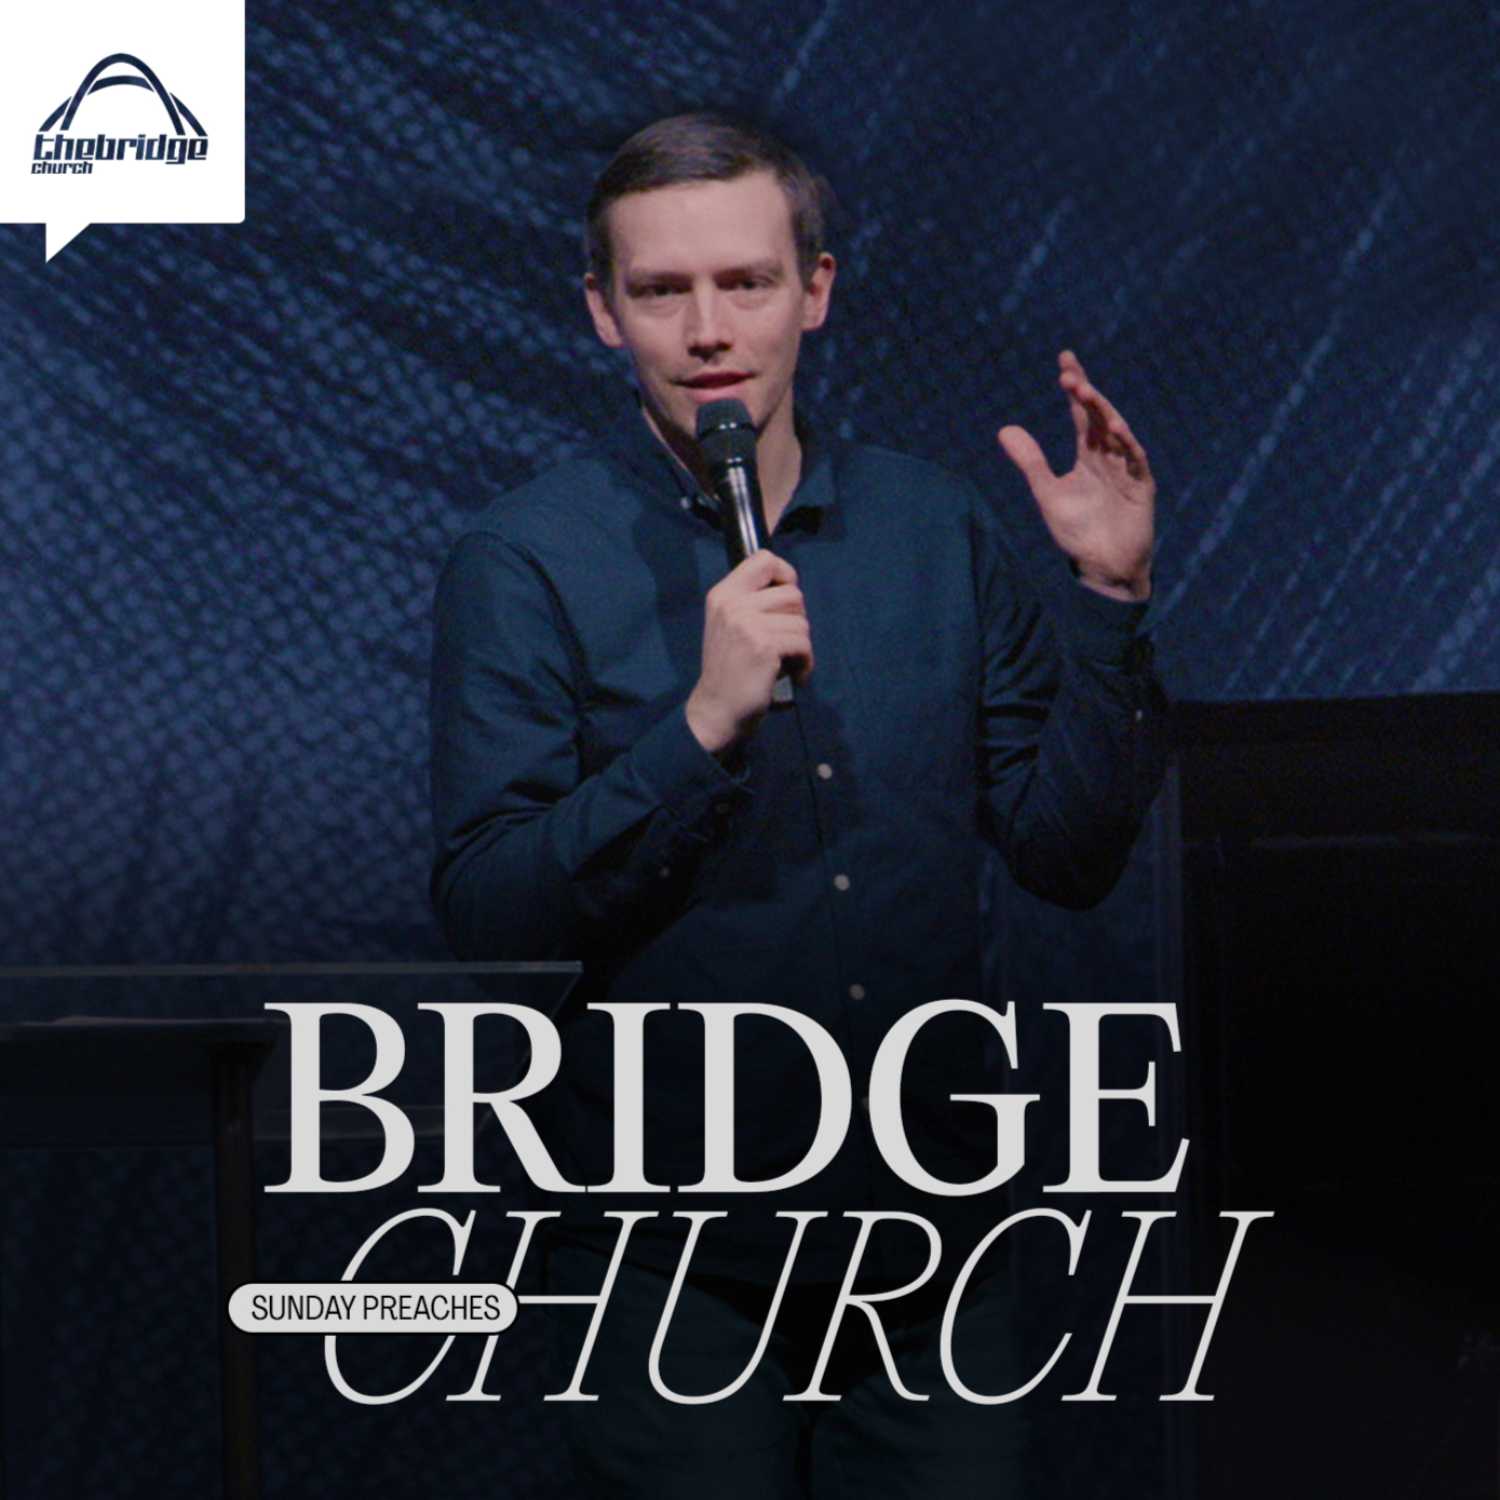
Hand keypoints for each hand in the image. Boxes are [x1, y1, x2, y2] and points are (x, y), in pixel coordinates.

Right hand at [685, 551, 812, 753]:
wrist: (716, 709)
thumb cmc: (728, 668)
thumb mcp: (730, 625)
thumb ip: (751, 602)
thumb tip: (790, 587)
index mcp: (722, 594)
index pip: (764, 559)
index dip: (785, 574)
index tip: (786, 600)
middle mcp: (733, 604)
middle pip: (792, 593)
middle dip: (797, 620)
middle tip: (786, 642)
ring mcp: (747, 624)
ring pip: (801, 622)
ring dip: (802, 645)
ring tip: (789, 661)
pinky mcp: (764, 646)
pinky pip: (803, 644)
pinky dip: (805, 662)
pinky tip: (795, 674)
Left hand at [997, 350, 1154, 600]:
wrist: (1102, 567)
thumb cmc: (1077, 532)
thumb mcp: (1047, 492)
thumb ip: (1030, 461)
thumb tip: (1004, 429)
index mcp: (1089, 454)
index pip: (1082, 413)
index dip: (1075, 387)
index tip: (1064, 360)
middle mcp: (1110, 456)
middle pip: (1100, 416)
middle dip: (1086, 394)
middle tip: (1069, 374)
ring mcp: (1128, 469)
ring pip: (1118, 432)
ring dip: (1104, 412)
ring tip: (1085, 393)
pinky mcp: (1142, 487)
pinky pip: (1136, 460)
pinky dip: (1127, 444)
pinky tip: (1116, 428)